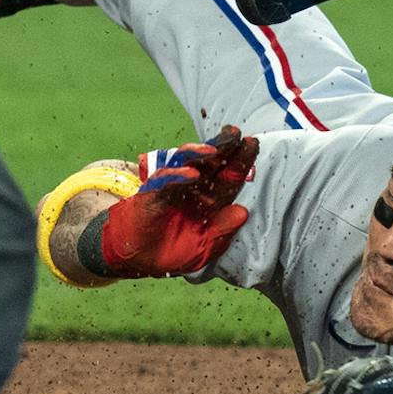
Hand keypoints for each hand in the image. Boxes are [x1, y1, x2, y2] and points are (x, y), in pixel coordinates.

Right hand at [99, 126, 257, 276]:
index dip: (241, 161)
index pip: (229, 176)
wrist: (140, 260)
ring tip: (215, 149)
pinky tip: (191, 174)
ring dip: (199, 155)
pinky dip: (177, 177)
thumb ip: (223, 230)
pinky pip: (164, 182)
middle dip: (223, 147)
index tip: (252, 143)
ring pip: (186, 165)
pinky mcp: (151, 195)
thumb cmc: (173, 251)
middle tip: (235, 133)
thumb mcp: (206, 247)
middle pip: (210, 163)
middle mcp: (193, 189)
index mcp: (211, 199)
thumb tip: (243, 212)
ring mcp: (171, 188)